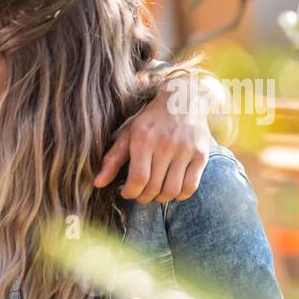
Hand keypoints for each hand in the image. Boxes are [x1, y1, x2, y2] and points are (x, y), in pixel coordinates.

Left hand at [95, 72, 212, 202]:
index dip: (130, 192)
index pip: (138, 179)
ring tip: (155, 192)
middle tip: (139, 193)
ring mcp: (186, 150)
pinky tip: (172, 190)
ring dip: (160, 198)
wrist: (183, 100)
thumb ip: (113, 159)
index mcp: (144, 140)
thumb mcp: (128, 134)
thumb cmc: (151, 120)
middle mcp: (166, 145)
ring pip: (172, 190)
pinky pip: (190, 186)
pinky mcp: (201, 155)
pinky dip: (180, 195)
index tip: (126, 192)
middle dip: (143, 197)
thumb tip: (97, 183)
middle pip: (154, 187)